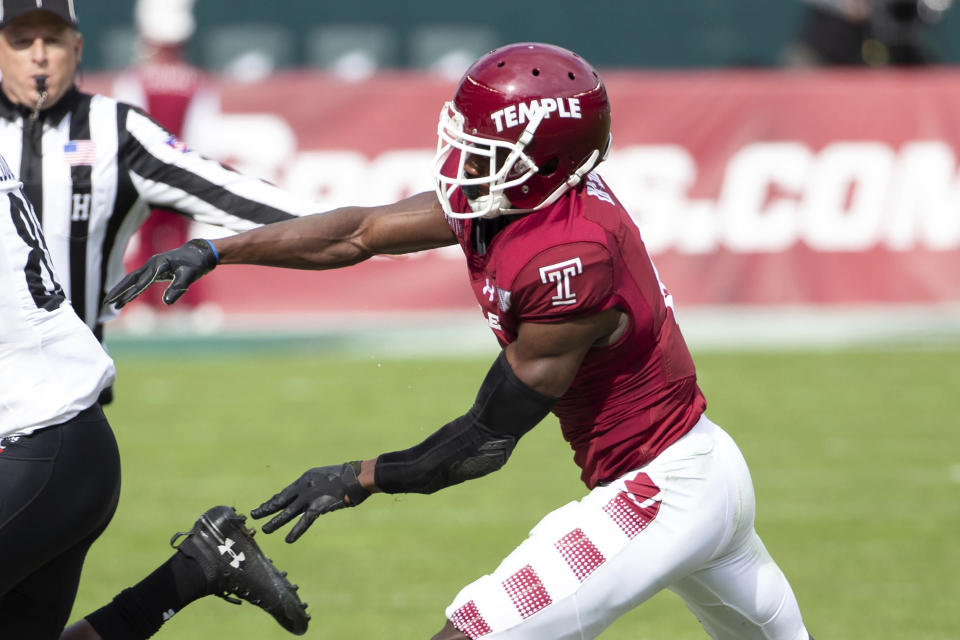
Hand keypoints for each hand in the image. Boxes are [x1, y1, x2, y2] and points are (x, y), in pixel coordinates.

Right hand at [104, 238, 218, 307]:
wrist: (199, 253)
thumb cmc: (195, 264)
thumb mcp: (189, 276)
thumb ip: (178, 288)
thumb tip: (166, 303)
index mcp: (160, 264)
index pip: (144, 280)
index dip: (134, 291)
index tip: (124, 301)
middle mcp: (152, 264)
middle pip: (131, 278)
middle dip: (118, 289)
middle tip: (106, 301)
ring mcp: (151, 266)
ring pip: (132, 279)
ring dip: (122, 290)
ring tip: (112, 303)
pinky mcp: (154, 270)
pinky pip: (138, 280)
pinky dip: (131, 288)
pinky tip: (126, 298)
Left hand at [252, 462, 369, 542]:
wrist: (359, 476)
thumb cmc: (349, 476)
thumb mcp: (328, 477)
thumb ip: (319, 487)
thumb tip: (317, 495)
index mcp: (306, 478)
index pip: (286, 492)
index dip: (274, 500)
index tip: (264, 506)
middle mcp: (304, 486)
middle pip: (281, 500)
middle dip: (267, 508)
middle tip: (254, 514)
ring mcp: (310, 497)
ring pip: (288, 512)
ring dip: (275, 522)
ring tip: (265, 530)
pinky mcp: (318, 507)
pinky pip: (304, 522)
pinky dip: (296, 531)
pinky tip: (288, 540)